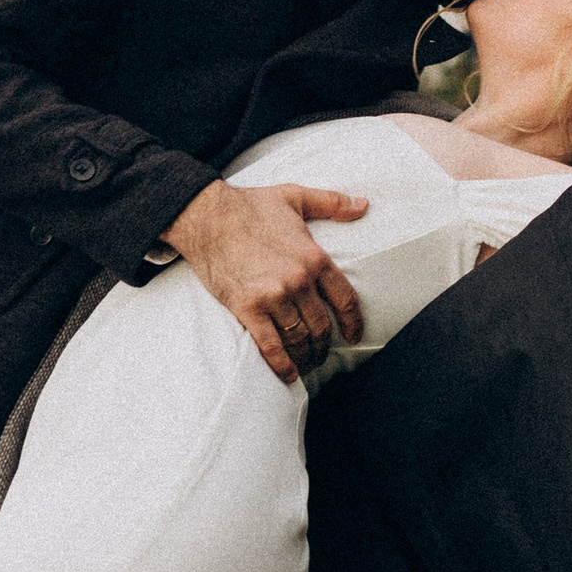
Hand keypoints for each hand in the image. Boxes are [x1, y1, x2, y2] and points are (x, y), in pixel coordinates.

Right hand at [162, 178, 369, 382]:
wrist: (207, 216)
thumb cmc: (250, 206)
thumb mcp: (296, 197)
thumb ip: (333, 203)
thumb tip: (363, 205)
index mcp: (314, 257)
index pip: (345, 299)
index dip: (353, 322)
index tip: (353, 335)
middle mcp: (298, 281)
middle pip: (322, 326)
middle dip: (324, 345)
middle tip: (322, 354)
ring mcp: (273, 297)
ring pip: (299, 339)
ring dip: (305, 357)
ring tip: (305, 364)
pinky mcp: (248, 308)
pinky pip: (271, 346)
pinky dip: (282, 364)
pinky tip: (288, 374)